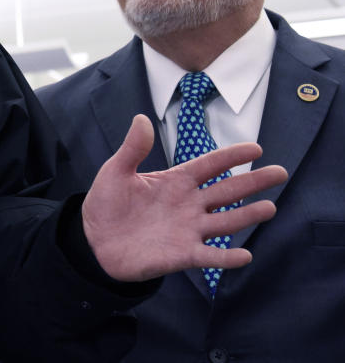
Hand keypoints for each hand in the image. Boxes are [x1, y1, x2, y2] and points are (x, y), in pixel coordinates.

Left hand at [82, 114, 287, 281]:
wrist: (95, 241)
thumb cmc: (107, 203)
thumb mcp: (116, 171)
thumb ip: (133, 148)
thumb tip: (141, 118)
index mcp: (175, 181)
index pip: (209, 166)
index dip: (231, 156)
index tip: (256, 149)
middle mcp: (188, 204)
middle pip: (227, 191)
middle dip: (253, 182)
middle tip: (280, 172)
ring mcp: (189, 230)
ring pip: (225, 222)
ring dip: (247, 216)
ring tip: (270, 208)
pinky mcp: (183, 254)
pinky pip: (210, 256)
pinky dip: (226, 257)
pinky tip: (245, 255)